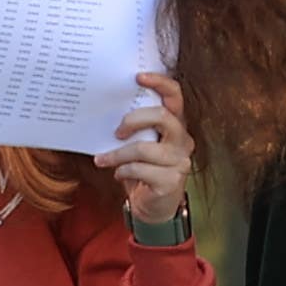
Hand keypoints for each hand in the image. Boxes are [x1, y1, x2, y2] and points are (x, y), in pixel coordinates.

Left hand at [107, 70, 195, 229]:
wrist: (152, 207)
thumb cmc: (143, 171)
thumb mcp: (139, 145)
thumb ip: (134, 129)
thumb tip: (106, 110)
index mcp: (175, 125)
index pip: (175, 96)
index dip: (160, 83)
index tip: (138, 77)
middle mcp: (182, 140)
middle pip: (162, 117)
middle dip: (133, 120)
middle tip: (115, 131)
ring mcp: (179, 161)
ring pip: (144, 148)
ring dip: (117, 154)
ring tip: (102, 159)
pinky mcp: (171, 181)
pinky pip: (140, 169)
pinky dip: (123, 171)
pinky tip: (118, 174)